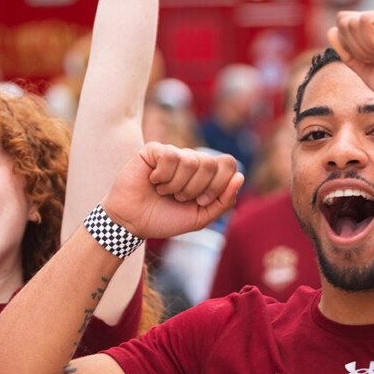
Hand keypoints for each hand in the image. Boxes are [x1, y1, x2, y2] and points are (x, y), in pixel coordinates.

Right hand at [102, 142, 241, 238]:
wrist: (133, 223)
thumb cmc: (166, 219)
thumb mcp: (201, 217)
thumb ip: (224, 201)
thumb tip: (240, 176)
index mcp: (207, 174)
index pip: (228, 163)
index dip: (218, 185)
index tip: (201, 201)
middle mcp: (192, 160)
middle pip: (211, 163)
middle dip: (196, 188)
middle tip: (180, 198)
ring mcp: (173, 153)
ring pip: (190, 160)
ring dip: (176, 185)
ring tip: (164, 192)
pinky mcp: (153, 150)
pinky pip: (169, 156)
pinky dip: (162, 176)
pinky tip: (153, 181)